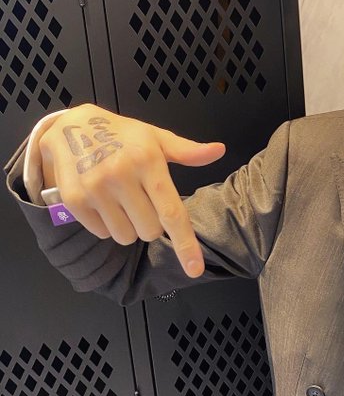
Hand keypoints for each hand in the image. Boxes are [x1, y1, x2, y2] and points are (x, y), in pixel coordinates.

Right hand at [38, 104, 225, 277]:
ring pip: (126, 237)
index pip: (171, 211)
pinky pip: (102, 233)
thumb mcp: (156, 138)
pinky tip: (103, 200)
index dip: (185, 243)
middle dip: (152, 223)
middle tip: (142, 200)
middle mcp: (121, 176)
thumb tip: (219, 150)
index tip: (194, 269)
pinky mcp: (74, 200)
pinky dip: (107, 224)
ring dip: (128, 226)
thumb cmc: (123, 136)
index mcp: (148, 161)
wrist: (71, 126)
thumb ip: (187, 151)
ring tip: (121, 199)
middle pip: (150, 231)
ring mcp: (95, 189)